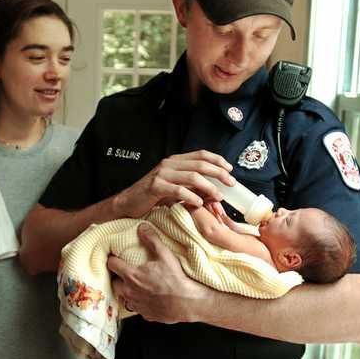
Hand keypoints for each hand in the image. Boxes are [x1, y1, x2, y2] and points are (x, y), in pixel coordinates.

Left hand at [107, 224, 209, 323]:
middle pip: (114, 283)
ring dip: (126, 291)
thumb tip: (141, 227)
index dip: (113, 259)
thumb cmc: (175, 279)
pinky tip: (146, 298)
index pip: (112, 264)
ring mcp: (136, 305)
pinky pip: (136, 308)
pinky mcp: (144, 314)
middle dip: (117, 277)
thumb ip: (151, 240)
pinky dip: (138, 302)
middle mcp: (129, 291)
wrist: (186, 302)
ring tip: (135, 285)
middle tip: (125, 272)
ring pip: (123, 297)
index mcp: (131, 275)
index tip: (115, 257)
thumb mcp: (165, 255)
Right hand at [112, 150, 234, 218]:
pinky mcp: (156, 187)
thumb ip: (192, 187)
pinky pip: (179, 190)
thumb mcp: (175, 188)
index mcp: (175, 161)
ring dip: (209, 187)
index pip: (200, 154)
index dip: (217, 160)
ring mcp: (162, 174)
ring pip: (192, 176)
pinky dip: (192, 197)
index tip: (230, 169)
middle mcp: (169, 164)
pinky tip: (199, 203)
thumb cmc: (153, 196)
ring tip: (218, 196)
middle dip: (219, 173)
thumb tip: (215, 193)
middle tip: (231, 183)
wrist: (128, 203)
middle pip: (200, 164)